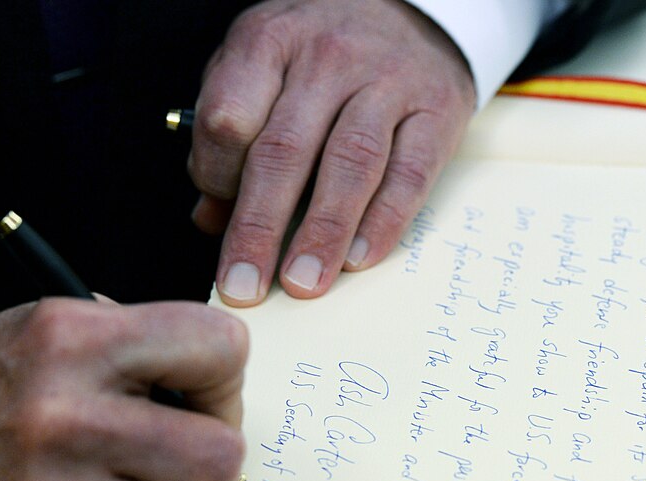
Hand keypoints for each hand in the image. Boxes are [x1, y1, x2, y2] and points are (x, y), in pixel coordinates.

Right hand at [0, 299, 247, 480]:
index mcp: (74, 339)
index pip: (220, 348)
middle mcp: (66, 415)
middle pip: (223, 451)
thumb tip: (217, 379)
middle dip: (217, 455)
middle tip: (186, 453)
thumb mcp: (47, 326)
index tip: (203, 395)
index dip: (225, 378)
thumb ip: (135, 342)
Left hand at [190, 0, 475, 305]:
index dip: (215, 177)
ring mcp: (387, 81)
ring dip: (322, 233)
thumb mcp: (261, 69)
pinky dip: (383, 222)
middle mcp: (327, 57)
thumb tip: (209, 219)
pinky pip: (408, 174)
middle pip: (284, 151)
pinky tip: (358, 259)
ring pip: (349, 164)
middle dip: (259, 229)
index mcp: (270, 41)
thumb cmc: (320, 54)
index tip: (216, 221)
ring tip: (302, 283)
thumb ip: (231, 139)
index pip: (228, 118)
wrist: (413, 10)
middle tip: (244, 287)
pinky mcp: (436, 110)